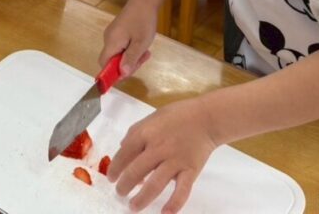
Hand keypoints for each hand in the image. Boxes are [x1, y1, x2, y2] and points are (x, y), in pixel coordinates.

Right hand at [99, 0, 155, 77]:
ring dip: (131, 57)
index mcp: (111, 42)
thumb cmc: (143, 21)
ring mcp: (112, 34)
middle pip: (112, 60)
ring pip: (118, 54)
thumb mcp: (141, 43)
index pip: (104, 64)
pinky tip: (141, 45)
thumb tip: (122, 75)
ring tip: (145, 52)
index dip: (112, 73)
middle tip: (142, 59)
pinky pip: (120, 46)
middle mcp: (108, 39)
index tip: (127, 74)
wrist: (144, 0)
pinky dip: (130, 49)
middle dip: (127, 64)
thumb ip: (130, 59)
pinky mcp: (117, 31)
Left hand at [108, 98, 217, 212]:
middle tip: (120, 193)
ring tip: (133, 206)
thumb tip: (122, 148)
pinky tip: (165, 213)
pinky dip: (174, 204)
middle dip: (125, 186)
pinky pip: (182, 190)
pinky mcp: (190, 170)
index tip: (111, 178)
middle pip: (136, 171)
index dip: (115, 168)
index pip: (125, 153)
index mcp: (147, 133)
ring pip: (155, 184)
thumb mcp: (152, 118)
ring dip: (142, 198)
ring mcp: (175, 160)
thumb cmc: (178, 116)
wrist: (207, 118)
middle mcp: (159, 148)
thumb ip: (136, 132)